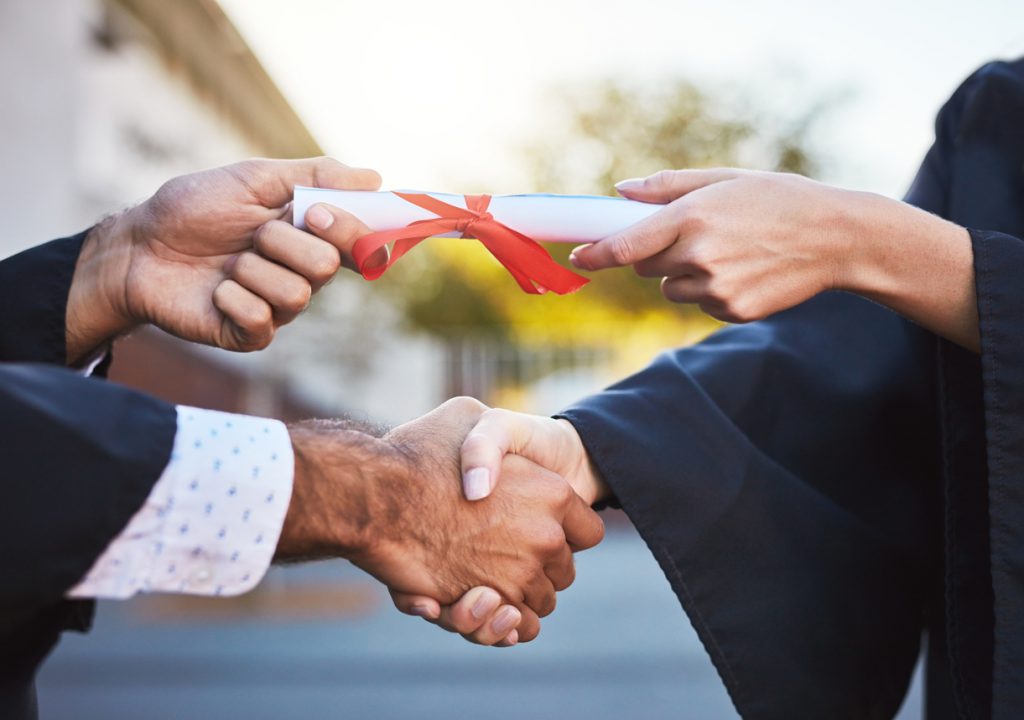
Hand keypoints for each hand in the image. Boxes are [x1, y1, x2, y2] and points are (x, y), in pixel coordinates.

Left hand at [65, 157, 381, 361]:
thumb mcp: (256, 177)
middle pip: (328, 266)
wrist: (140, 245)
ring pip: (296, 293)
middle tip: (253, 232)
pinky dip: (232, 296)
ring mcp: (279, 307)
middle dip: (283, 240)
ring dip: (252, 267)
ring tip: (227, 261)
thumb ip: (316, 176)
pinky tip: (216, 289)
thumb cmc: (195, 209)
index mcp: (314, 237)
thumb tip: (375, 178)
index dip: (352, 231)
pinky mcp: (251, 334)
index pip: (365, 244)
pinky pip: (261, 319)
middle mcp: (304, 274)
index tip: (316, 213)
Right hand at [278, 398, 604, 642]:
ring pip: (540, 601)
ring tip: (486, 580)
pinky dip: (506, 625)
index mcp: (553, 491)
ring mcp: (520, 573)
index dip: (563, 530)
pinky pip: (517, 628)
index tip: (535, 527)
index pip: (586, 530)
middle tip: (504, 553)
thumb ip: (493, 437)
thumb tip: (501, 454)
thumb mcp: (466, 417)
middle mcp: (546, 536)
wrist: (377, 495)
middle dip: (540, 567)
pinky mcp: (489, 604)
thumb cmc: (418, 452)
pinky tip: (486, 603)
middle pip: (563, 570)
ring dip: (519, 598)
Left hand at [568, 168, 854, 322]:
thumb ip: (668, 186)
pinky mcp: (733, 311)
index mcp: (692, 216)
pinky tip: (744, 271)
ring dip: (684, 274)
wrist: (836, 238)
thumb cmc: (777, 199)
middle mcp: (699, 255)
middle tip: (690, 235)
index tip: (578, 257)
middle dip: (654, 253)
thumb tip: (620, 191)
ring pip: (672, 289)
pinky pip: (701, 305)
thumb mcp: (724, 179)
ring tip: (728, 251)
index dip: (595, 253)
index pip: (624, 245)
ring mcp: (717, 288)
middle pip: (645, 267)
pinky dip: (712, 292)